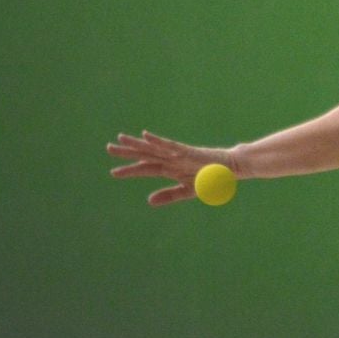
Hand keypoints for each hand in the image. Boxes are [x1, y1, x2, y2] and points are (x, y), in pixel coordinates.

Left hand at [107, 131, 234, 206]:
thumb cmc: (210, 178)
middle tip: (109, 148)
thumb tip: (148, 201)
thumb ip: (169, 195)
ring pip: (153, 148)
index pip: (146, 168)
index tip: (113, 172)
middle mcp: (171, 159)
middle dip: (127, 151)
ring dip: (137, 143)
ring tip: (120, 139)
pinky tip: (145, 136)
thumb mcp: (187, 191)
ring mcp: (178, 154)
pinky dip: (157, 141)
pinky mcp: (186, 151)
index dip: (130, 170)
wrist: (229, 170)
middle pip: (145, 154)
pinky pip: (169, 145)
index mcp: (170, 168)